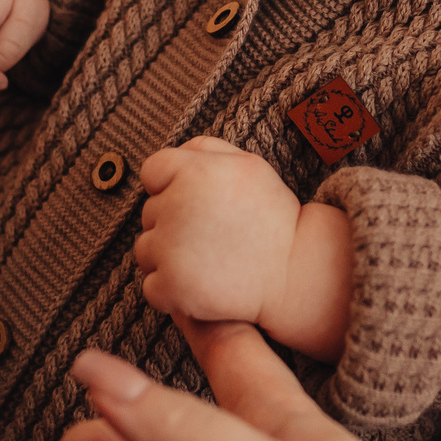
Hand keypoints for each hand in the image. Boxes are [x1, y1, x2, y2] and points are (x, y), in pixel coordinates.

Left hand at [134, 138, 351, 359]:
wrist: (295, 272)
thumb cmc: (271, 216)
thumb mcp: (247, 164)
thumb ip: (204, 149)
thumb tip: (172, 154)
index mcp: (193, 172)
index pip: (152, 171)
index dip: (171, 186)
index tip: (197, 202)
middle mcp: (176, 207)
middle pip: (149, 213)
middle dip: (174, 223)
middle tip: (212, 235)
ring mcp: (171, 250)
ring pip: (145, 250)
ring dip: (168, 257)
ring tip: (207, 260)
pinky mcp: (172, 287)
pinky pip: (151, 287)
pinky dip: (171, 291)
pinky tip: (201, 285)